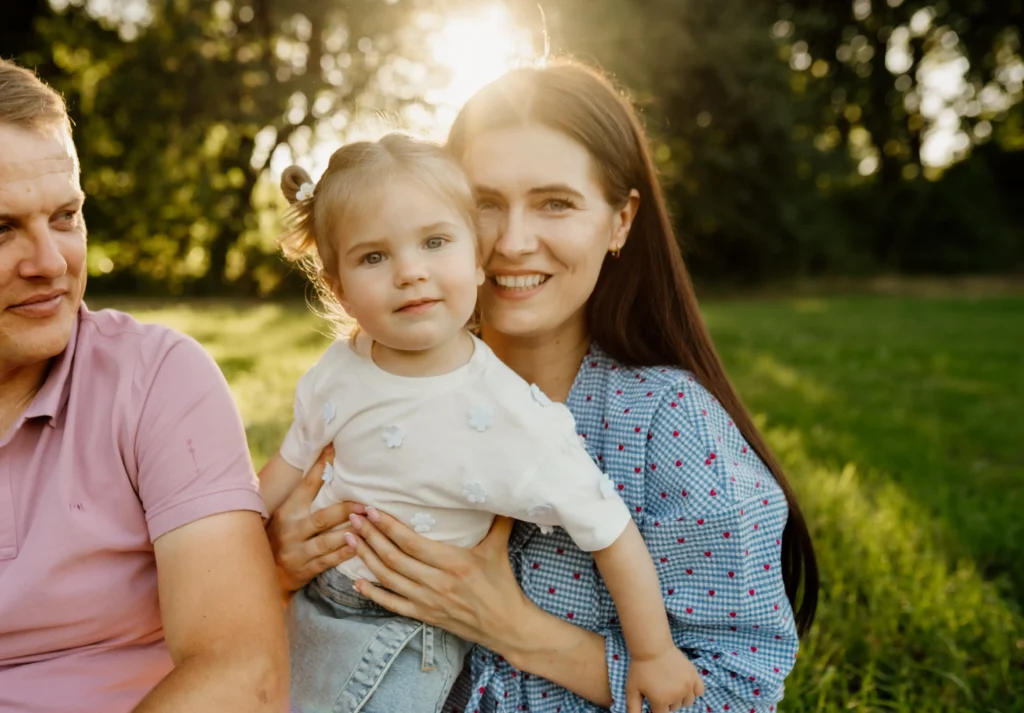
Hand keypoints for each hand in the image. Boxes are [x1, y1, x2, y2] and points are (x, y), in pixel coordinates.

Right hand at [265, 445, 365, 593]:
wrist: (262, 575)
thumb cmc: (278, 538)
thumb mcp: (284, 515)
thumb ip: (302, 497)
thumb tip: (324, 464)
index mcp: (286, 512)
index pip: (306, 485)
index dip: (320, 467)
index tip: (334, 450)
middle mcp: (290, 530)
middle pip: (322, 517)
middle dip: (345, 510)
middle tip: (366, 504)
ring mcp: (297, 552)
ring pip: (326, 541)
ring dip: (348, 533)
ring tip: (367, 524)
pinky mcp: (304, 570)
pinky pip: (327, 561)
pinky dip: (343, 554)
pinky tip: (358, 547)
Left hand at [342, 509, 535, 654]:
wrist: (506, 626)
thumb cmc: (503, 585)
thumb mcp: (499, 549)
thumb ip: (497, 519)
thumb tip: (495, 491)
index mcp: (453, 562)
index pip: (411, 542)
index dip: (388, 526)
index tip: (371, 511)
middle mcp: (436, 582)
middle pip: (393, 557)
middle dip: (370, 536)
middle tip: (353, 519)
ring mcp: (427, 601)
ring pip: (388, 578)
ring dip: (366, 558)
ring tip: (350, 540)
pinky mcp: (424, 615)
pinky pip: (391, 604)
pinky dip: (372, 592)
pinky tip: (357, 581)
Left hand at [626, 647, 703, 712]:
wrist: (652, 646)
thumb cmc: (640, 668)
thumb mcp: (631, 689)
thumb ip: (633, 709)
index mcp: (660, 701)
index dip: (656, 705)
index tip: (652, 695)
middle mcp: (676, 696)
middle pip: (674, 708)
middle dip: (667, 701)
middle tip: (659, 686)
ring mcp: (687, 686)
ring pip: (687, 702)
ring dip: (680, 697)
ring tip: (671, 685)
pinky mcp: (694, 676)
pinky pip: (699, 691)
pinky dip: (694, 691)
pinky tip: (684, 685)